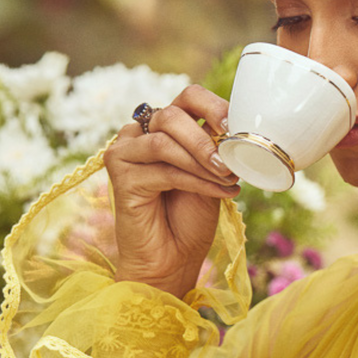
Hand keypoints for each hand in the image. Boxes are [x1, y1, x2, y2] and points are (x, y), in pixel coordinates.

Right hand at [104, 86, 239, 299]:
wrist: (173, 260)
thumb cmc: (191, 219)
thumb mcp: (212, 174)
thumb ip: (217, 148)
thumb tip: (238, 127)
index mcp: (165, 128)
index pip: (188, 96)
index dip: (212, 105)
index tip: (235, 126)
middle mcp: (140, 135)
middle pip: (171, 115)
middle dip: (205, 138)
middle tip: (229, 162)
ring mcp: (125, 154)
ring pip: (164, 141)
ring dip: (201, 161)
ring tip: (226, 179)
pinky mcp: (119, 177)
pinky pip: (163, 169)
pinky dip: (195, 180)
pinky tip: (218, 192)